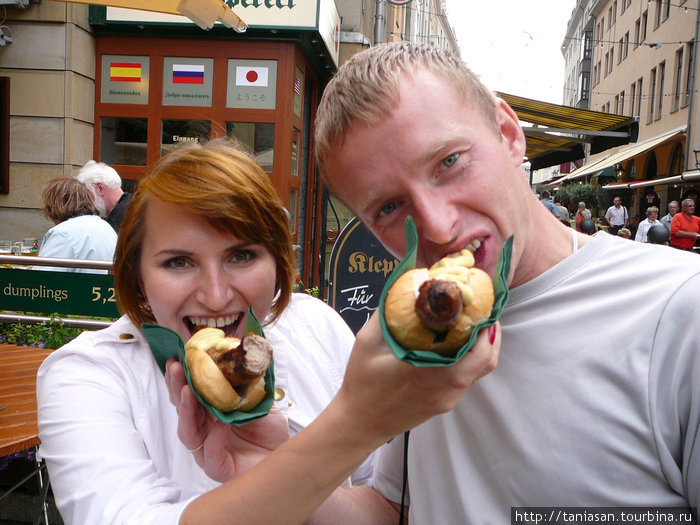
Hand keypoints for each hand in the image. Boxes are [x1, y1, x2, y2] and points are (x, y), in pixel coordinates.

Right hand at [165, 359, 289, 482]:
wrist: (284, 454)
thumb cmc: (269, 430)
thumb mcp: (258, 399)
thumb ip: (246, 382)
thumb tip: (241, 353)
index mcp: (209, 413)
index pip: (188, 395)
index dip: (181, 377)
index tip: (178, 357)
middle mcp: (204, 431)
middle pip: (182, 410)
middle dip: (177, 387)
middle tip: (176, 367)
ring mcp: (207, 451)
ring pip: (188, 433)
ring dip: (186, 410)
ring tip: (187, 390)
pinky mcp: (218, 468)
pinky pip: (210, 453)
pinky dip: (214, 437)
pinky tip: (221, 422)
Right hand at [329, 312, 499, 447]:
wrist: (359, 424)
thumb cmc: (361, 384)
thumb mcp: (367, 342)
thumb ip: (386, 313)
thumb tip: (404, 287)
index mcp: (429, 374)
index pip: (477, 355)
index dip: (488, 330)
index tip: (483, 307)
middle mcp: (445, 390)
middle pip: (486, 363)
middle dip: (490, 335)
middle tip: (481, 311)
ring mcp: (446, 400)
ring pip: (478, 372)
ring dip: (481, 347)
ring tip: (471, 323)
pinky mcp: (443, 404)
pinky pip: (466, 379)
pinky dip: (469, 359)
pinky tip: (456, 344)